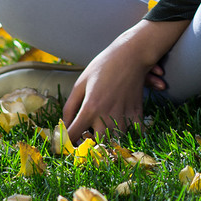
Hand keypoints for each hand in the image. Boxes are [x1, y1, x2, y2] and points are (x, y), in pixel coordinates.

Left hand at [63, 18, 187, 140]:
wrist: (132, 54)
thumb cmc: (104, 66)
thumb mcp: (81, 82)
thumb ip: (70, 106)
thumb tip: (64, 125)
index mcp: (90, 107)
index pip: (73, 135)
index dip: (67, 143)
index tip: (66, 144)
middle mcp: (106, 115)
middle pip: (95, 145)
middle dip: (88, 145)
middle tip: (85, 138)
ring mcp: (123, 116)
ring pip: (114, 142)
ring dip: (107, 141)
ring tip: (102, 132)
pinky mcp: (136, 114)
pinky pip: (133, 135)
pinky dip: (127, 136)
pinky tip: (121, 128)